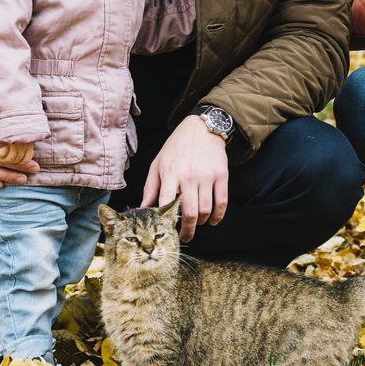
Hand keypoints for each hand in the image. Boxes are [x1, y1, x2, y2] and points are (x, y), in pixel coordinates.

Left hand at [141, 115, 228, 241]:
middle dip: (187, 231)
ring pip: (205, 210)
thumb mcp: (158, 163)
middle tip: (184, 237)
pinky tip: (212, 220)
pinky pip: (222, 202)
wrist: (202, 128)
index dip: (167, 221)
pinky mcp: (221, 175)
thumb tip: (143, 209)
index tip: (167, 231)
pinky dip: (218, 216)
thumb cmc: (176, 147)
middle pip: (189, 213)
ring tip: (196, 225)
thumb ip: (150, 188)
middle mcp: (189, 176)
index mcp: (170, 173)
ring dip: (201, 223)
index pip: (167, 204)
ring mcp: (207, 176)